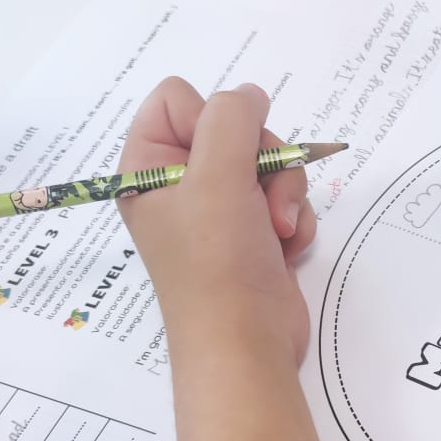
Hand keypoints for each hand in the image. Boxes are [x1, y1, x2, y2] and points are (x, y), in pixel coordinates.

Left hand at [119, 78, 319, 440]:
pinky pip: (284, 198)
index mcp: (147, 168)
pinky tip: (285, 247)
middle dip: (261, 162)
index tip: (221, 157)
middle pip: (234, 128)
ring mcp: (218, 210)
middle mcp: (179, 184)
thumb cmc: (218, 263)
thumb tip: (249, 95)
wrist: (246, 345)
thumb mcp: (218, 178)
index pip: (177, 99)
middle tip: (259, 199)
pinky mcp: (252, 234)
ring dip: (284, 194)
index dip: (211, 120)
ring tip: (277, 230)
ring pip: (267, 163)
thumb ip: (232, 120)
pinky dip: (293, 220)